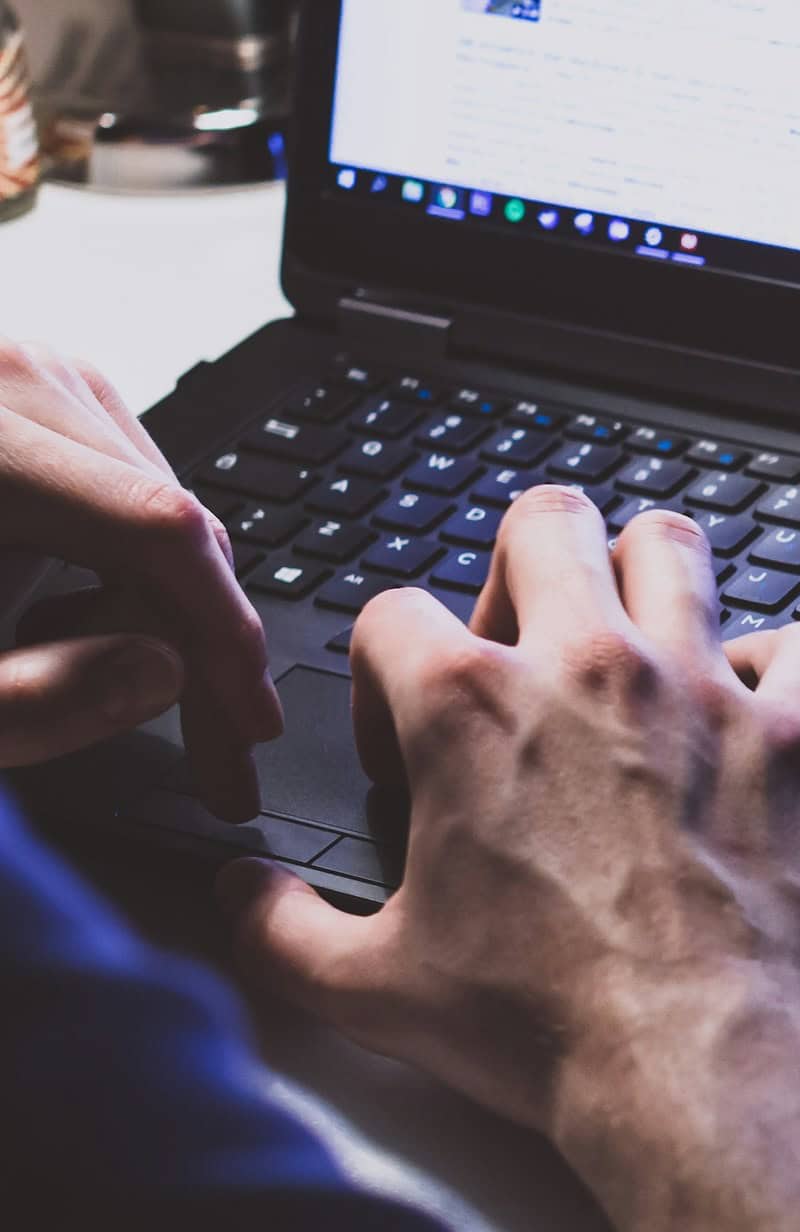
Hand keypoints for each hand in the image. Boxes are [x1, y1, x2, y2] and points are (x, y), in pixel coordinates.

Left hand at [0, 340, 281, 818]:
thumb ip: (30, 701)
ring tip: (92, 677)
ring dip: (164, 617)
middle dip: (203, 650)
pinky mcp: (36, 400)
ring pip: (165, 516)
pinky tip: (68, 621)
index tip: (251, 725)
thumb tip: (163, 673)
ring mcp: (30, 380)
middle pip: (174, 525)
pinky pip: (132, 498)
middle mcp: (11, 381)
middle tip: (218, 758)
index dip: (224, 635)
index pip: (156, 528)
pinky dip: (129, 577)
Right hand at [218, 487, 799, 1202]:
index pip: (392, 611)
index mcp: (467, 709)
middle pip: (547, 521)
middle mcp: (586, 669)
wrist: (697, 1068)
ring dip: (649, 574)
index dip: (381, 669)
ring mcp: (697, 691)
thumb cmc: (546, 1027)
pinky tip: (757, 702)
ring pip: (675, 547)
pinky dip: (785, 662)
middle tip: (526, 639)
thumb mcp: (370, 989)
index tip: (403, 733)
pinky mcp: (790, 737)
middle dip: (522, 563)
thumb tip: (241, 894)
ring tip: (637, 633)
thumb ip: (280, 929)